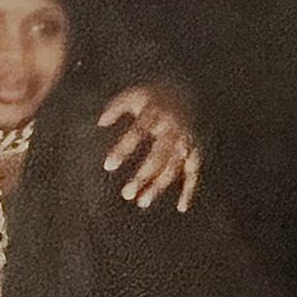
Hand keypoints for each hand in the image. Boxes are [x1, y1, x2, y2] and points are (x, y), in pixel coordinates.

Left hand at [98, 81, 202, 211]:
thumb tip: (100, 123)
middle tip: (126, 194)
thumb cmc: (156, 96)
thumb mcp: (135, 94)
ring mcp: (187, 141)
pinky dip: (191, 189)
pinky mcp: (196, 150)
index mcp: (156, 113)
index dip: (123, 149)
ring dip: (159, 186)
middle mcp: (174, 128)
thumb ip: (116, 107)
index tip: (108, 167)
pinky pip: (195, 172)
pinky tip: (181, 207)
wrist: (194, 88)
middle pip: (158, 156)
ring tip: (141, 202)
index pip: (138, 133)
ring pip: (174, 167)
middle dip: (143, 176)